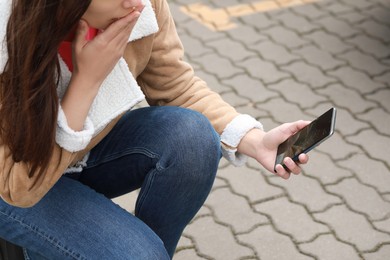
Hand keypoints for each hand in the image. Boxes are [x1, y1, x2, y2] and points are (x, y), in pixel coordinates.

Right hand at [61, 6, 142, 130]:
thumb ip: (81, 32)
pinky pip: (125, 41)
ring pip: (127, 35)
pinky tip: (130, 27)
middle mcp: (112, 47)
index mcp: (103, 43)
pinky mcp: (118, 56)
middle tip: (141, 8)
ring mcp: (117, 52)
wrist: (89, 80)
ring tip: (138, 14)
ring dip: (133, 24)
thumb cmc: (82, 64)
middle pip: (126, 29)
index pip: (117, 27)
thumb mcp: (77, 47)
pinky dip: (128, 32)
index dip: (127, 18)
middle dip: (134, 18)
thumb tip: (83, 19)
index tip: (135, 11)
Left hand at [237, 120, 310, 178]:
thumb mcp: (285, 128)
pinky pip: (285, 175)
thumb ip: (296, 125)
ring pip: (296, 170)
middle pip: (303, 161)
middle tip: (301, 156)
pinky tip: (278, 166)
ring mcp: (288, 165)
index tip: (310, 147)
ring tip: (285, 159)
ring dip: (293, 166)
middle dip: (304, 159)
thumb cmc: (274, 136)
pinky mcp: (280, 171)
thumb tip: (309, 122)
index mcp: (298, 148)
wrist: (260, 144)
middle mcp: (295, 157)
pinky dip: (283, 172)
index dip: (311, 150)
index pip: (308, 150)